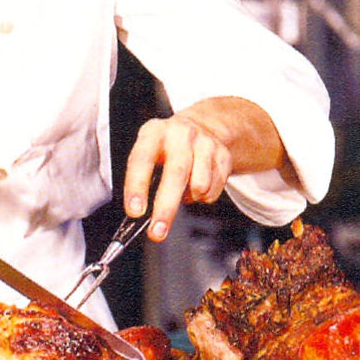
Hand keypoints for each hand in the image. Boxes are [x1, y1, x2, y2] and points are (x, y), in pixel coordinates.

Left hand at [123, 108, 237, 241]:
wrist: (202, 127)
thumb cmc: (166, 147)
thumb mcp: (147, 151)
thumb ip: (142, 176)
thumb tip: (139, 212)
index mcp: (154, 132)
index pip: (142, 160)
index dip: (137, 187)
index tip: (135, 212)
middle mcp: (181, 135)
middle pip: (176, 174)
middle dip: (166, 208)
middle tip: (157, 232)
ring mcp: (205, 144)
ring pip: (200, 185)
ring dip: (188, 198)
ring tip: (182, 192)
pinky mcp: (224, 156)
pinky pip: (213, 191)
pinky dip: (202, 197)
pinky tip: (196, 185)